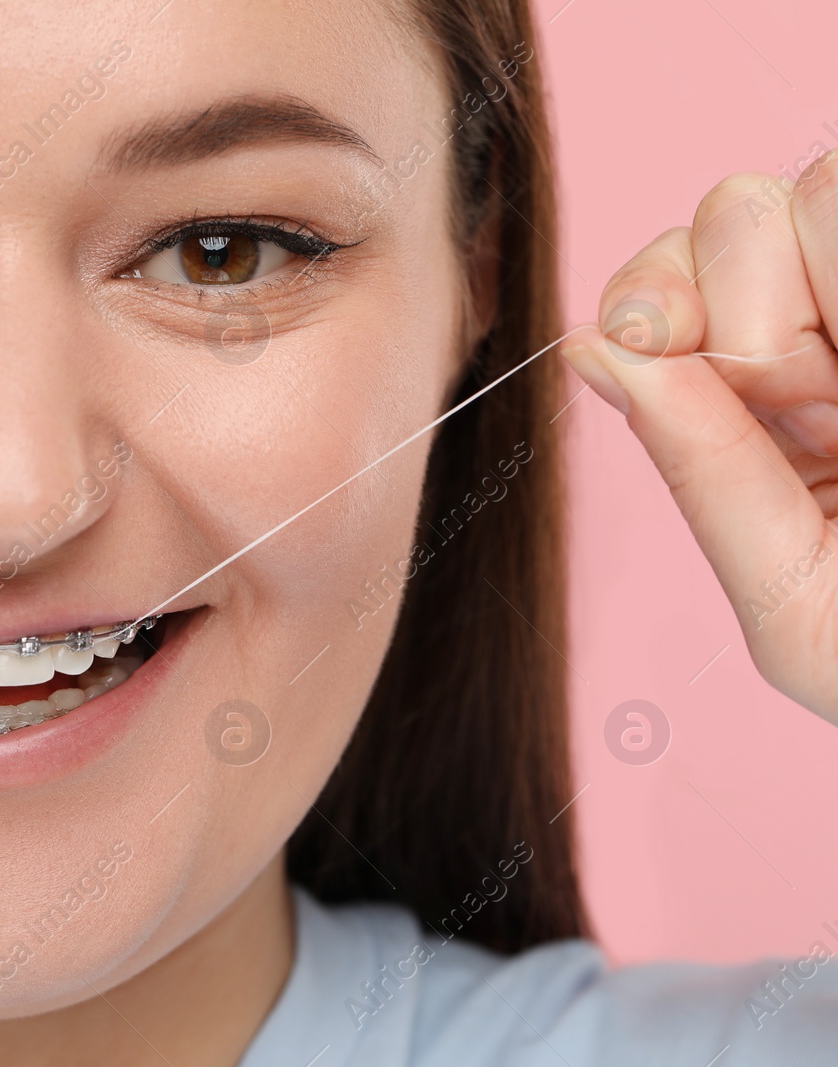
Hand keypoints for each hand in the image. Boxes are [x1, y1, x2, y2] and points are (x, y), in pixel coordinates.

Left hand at [561, 153, 837, 722]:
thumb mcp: (800, 601)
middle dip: (750, 303)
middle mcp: (833, 332)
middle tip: (818, 399)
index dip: (657, 297)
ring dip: (823, 282)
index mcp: (767, 412)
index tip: (698, 361)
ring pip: (819, 187)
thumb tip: (593, 350)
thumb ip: (702, 474)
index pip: (662, 282)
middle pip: (733, 213)